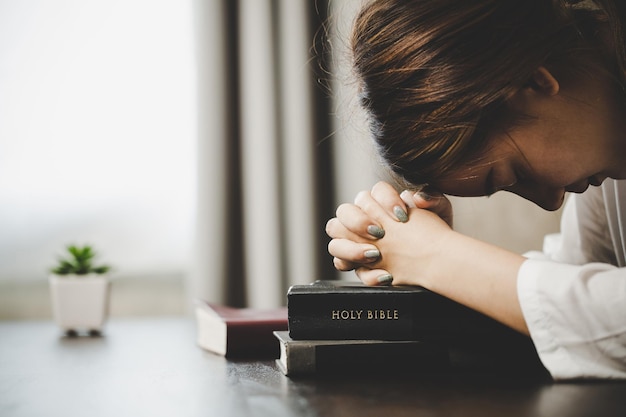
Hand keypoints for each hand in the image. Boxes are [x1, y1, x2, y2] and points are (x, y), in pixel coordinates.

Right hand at [326, 181, 453, 285]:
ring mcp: (358, 244)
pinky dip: (362, 272)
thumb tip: (418, 198)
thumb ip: (432, 198)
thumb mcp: (440, 212)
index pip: (372, 193)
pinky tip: (384, 276)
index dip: (384, 201)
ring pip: (335, 240)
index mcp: (380, 203)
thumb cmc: (435, 232)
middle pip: (344, 212)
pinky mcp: (360, 265)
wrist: (440, 258)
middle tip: (379, 233)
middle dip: (357, 221)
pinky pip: (344, 266)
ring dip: (350, 248)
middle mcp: (364, 221)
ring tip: (375, 255)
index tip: (402, 216)